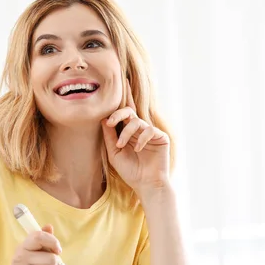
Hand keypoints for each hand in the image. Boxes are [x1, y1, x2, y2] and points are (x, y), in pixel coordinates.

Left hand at [101, 79, 169, 193]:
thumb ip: (110, 137)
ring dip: (126, 133)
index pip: (124, 112)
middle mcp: (140, 129)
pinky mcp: (161, 136)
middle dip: (117, 114)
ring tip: (121, 146)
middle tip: (110, 123)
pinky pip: (148, 130)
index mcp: (128, 132)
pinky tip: (137, 149)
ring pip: (136, 121)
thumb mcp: (115, 154)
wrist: (146, 184)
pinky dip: (141, 139)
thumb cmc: (131, 171)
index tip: (123, 80)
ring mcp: (151, 132)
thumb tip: (104, 119)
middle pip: (128, 111)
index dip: (124, 96)